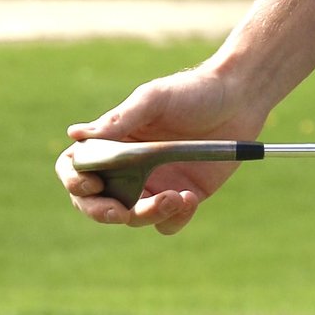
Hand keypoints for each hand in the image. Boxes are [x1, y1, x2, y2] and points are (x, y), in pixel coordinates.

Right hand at [62, 61, 251, 232]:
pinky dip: (173, 218)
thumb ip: (119, 119)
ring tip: (174, 197)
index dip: (75, 181)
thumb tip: (74, 135)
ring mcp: (154, 184)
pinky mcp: (181, 197)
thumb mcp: (154, 99)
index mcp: (113, 141)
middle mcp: (127, 167)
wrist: (240, 99)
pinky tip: (190, 198)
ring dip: (146, 214)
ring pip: (132, 217)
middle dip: (101, 212)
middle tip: (120, 213)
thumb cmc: (192, 91)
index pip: (76, 167)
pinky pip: (166, 222)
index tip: (91, 185)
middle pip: (96, 201)